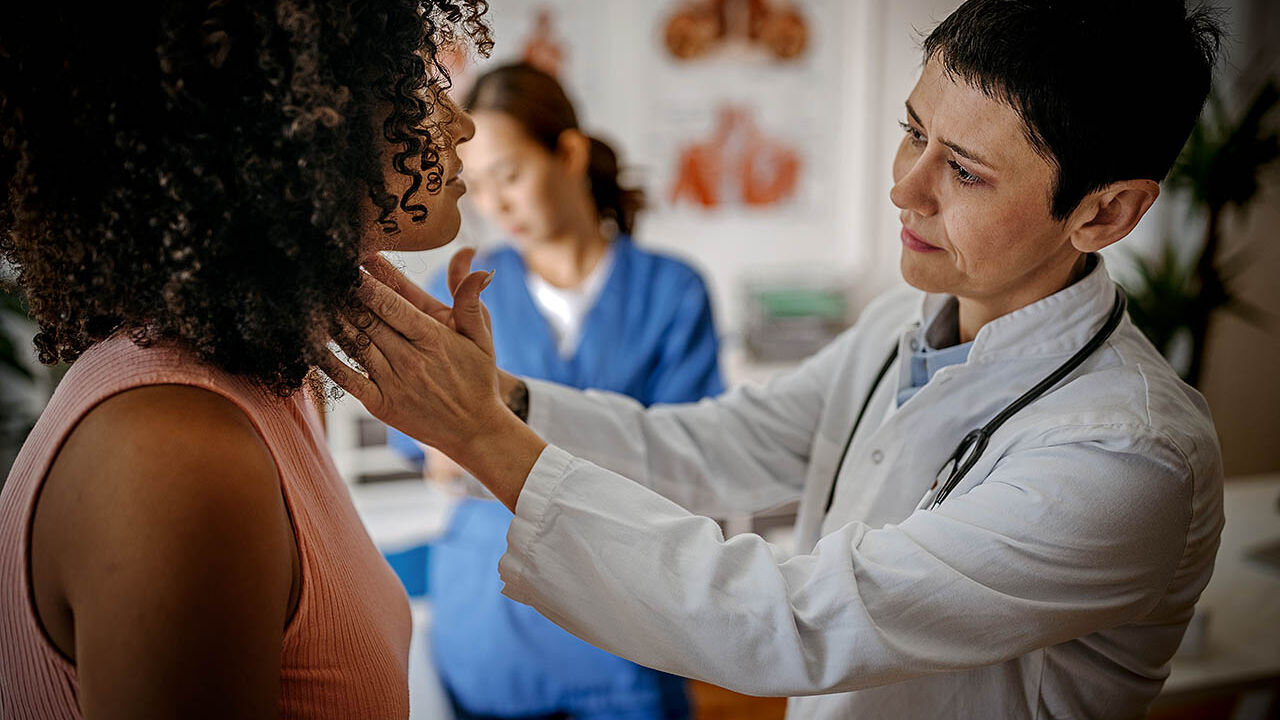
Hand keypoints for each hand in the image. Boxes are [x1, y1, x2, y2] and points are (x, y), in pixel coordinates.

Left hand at [320, 252, 544, 508]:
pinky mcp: (380, 404)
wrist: (474, 431)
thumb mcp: (482, 339)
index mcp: (433, 339)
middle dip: (344, 296)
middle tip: (323, 275)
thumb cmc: (478, 381)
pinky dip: (327, 361)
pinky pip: (347, 379)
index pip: (391, 305)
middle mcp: (410, 359)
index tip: (348, 265)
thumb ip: (471, 302)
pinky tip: (311, 343)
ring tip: (313, 299)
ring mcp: (393, 382)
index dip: (365, 283)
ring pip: (355, 345)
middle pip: (368, 320)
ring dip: (332, 321)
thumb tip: (482, 269)